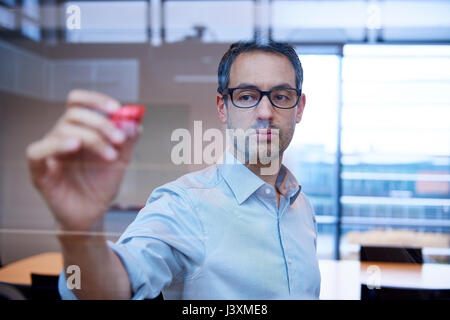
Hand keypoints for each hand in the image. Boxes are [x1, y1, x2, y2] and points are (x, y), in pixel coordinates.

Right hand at [26, 89, 142, 231]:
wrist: (92, 214)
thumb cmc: (102, 184)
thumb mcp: (121, 161)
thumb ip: (128, 141)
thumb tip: (135, 122)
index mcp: (80, 128)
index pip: (79, 101)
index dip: (96, 100)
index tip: (117, 108)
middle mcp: (62, 135)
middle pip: (74, 114)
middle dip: (101, 123)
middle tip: (120, 139)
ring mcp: (49, 151)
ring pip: (63, 129)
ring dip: (92, 138)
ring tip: (110, 156)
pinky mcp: (39, 169)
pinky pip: (38, 150)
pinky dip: (56, 144)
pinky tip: (74, 146)